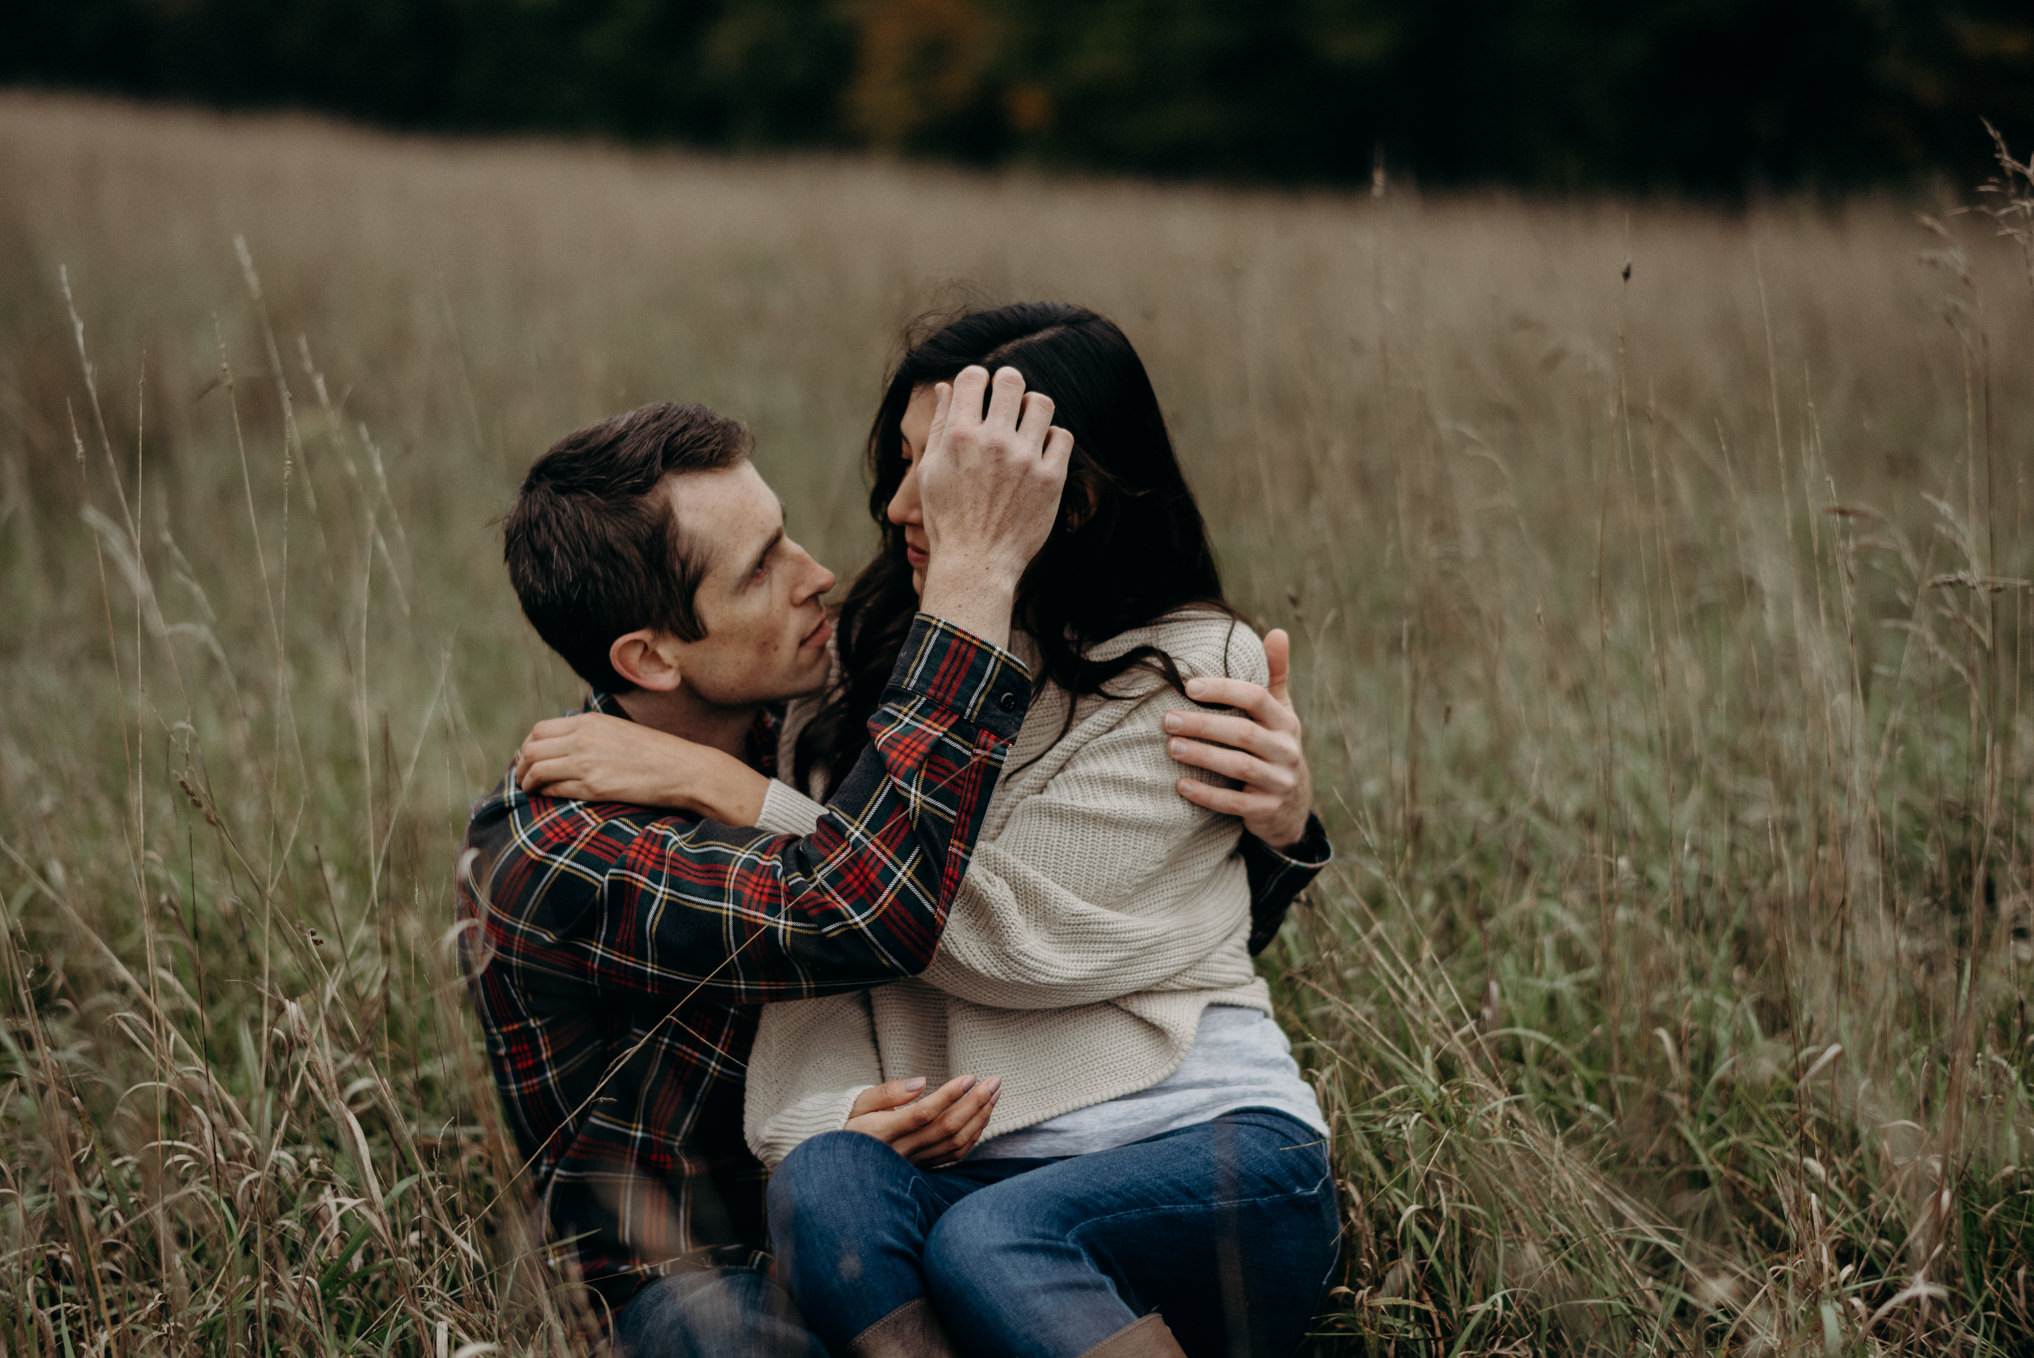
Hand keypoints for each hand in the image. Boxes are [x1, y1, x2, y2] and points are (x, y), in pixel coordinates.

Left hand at [515, 713, 770, 823]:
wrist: (682, 769)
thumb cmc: (654, 752)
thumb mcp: (618, 730)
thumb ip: (590, 732)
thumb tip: (565, 743)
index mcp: (589, 722)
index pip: (539, 730)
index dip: (527, 746)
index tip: (529, 758)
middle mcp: (582, 739)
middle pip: (530, 749)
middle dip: (520, 765)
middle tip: (523, 776)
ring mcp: (586, 763)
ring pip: (536, 770)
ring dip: (526, 782)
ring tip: (529, 789)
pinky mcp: (593, 787)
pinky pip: (554, 789)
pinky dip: (544, 793)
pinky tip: (547, 796)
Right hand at [844, 1074, 1001, 1166]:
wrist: (844, 1162)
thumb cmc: (850, 1123)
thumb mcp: (858, 1103)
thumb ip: (887, 1092)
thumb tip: (921, 1083)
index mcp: (883, 1132)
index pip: (923, 1114)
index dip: (949, 1095)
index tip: (970, 1077)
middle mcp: (901, 1152)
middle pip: (946, 1129)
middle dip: (974, 1103)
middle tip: (993, 1081)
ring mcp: (914, 1163)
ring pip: (954, 1144)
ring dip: (979, 1118)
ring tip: (993, 1095)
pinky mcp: (923, 1169)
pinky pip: (953, 1156)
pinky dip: (973, 1137)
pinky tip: (982, 1117)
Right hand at [916, 366, 1073, 648]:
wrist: (976, 564)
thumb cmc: (947, 518)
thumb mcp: (930, 470)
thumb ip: (940, 424)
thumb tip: (944, 387)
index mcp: (959, 436)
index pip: (973, 376)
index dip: (976, 379)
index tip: (980, 393)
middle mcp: (993, 442)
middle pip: (1010, 379)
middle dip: (1006, 384)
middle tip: (1006, 401)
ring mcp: (1025, 460)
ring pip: (1041, 403)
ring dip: (1031, 409)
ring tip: (1024, 426)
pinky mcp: (1051, 479)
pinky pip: (1062, 436)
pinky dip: (1052, 438)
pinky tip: (1039, 451)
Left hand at [1165, 627, 1312, 848]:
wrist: (1292, 807)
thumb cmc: (1276, 747)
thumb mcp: (1281, 712)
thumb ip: (1276, 674)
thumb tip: (1277, 632)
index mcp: (1285, 721)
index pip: (1256, 698)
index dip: (1223, 690)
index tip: (1189, 686)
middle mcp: (1286, 750)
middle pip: (1243, 732)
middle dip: (1203, 724)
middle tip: (1167, 719)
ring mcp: (1278, 781)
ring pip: (1239, 766)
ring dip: (1203, 756)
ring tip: (1171, 747)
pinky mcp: (1266, 810)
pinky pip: (1234, 803)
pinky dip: (1207, 795)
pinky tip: (1181, 785)